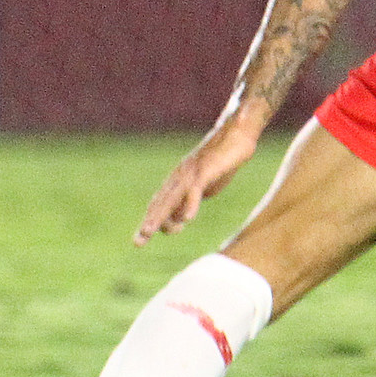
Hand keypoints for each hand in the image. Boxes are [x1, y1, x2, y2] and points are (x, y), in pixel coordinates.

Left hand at [135, 115, 264, 245]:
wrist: (237, 135)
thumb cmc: (222, 161)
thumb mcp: (206, 187)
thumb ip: (192, 200)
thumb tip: (184, 216)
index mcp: (178, 181)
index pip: (159, 203)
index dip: (150, 221)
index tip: (139, 240)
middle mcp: (179, 177)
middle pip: (161, 203)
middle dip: (149, 222)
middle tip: (138, 242)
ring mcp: (191, 173)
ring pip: (172, 198)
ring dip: (161, 216)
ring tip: (150, 232)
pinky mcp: (206, 170)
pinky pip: (196, 189)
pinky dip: (191, 203)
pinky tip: (188, 219)